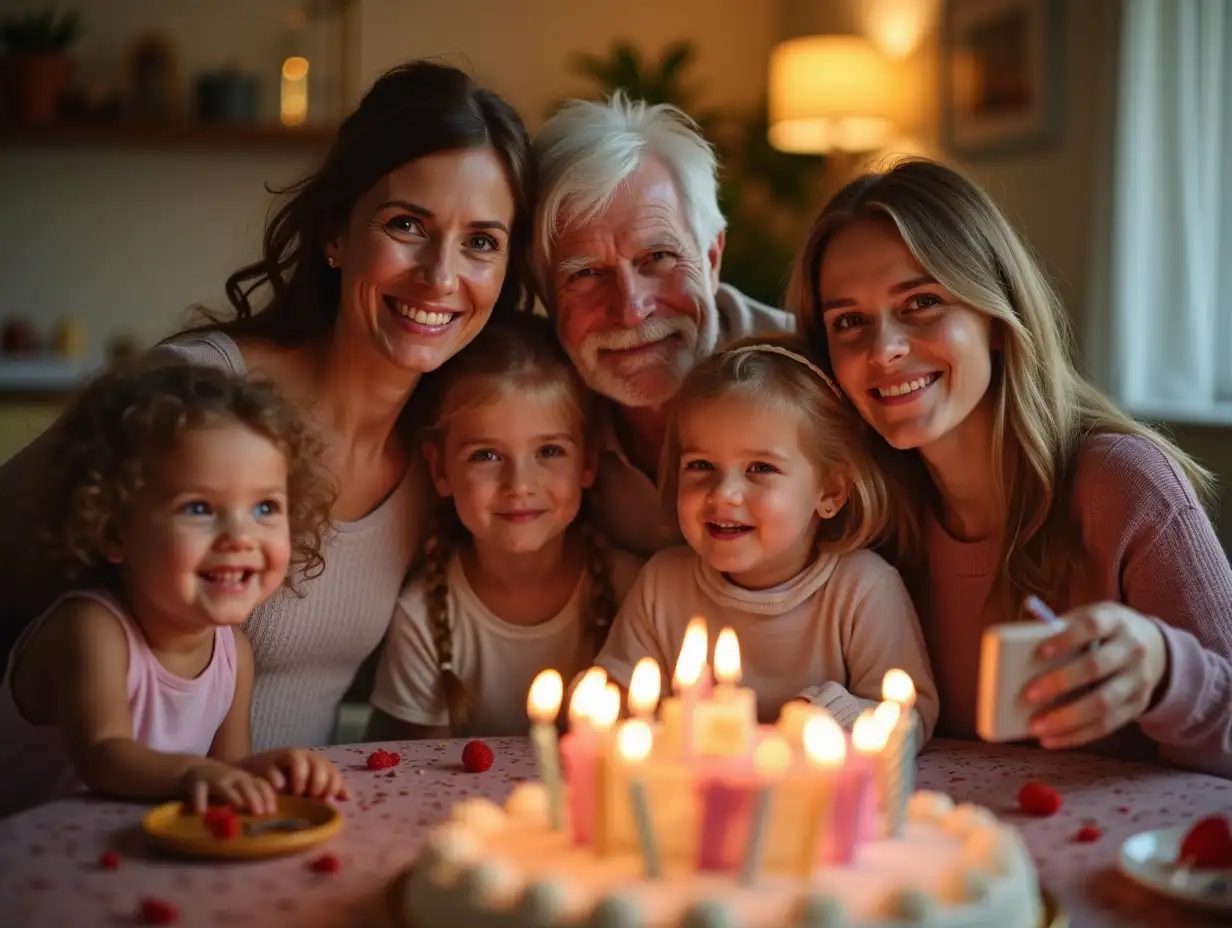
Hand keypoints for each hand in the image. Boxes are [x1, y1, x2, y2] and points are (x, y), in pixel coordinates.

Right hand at [182, 761, 277, 814]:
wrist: (197, 770)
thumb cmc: (225, 784)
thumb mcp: (239, 789)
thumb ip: (251, 801)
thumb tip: (267, 818)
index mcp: (246, 779)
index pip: (261, 784)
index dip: (268, 796)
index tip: (272, 811)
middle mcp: (233, 777)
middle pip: (246, 784)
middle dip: (254, 797)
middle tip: (259, 812)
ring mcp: (215, 778)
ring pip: (225, 787)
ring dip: (232, 797)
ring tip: (239, 808)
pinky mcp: (197, 783)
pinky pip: (199, 792)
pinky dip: (200, 801)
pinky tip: (202, 812)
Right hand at [239, 748, 349, 802]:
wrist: (258, 778)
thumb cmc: (289, 785)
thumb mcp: (310, 789)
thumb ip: (327, 791)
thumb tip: (347, 797)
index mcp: (316, 763)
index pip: (331, 769)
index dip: (333, 783)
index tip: (327, 799)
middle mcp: (303, 757)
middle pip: (317, 762)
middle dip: (318, 780)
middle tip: (313, 797)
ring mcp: (284, 758)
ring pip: (297, 757)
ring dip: (300, 775)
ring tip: (297, 793)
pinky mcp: (266, 764)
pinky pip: (274, 766)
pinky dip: (278, 778)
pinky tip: (280, 789)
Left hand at [1024, 602, 1167, 748]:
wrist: (1154, 646)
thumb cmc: (1101, 632)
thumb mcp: (1087, 619)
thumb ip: (1059, 633)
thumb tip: (1016, 658)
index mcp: (1114, 620)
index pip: (1091, 626)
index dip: (1066, 639)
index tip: (1039, 652)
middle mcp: (1132, 649)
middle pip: (1096, 666)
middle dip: (1061, 682)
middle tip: (1028, 694)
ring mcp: (1139, 679)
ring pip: (1104, 703)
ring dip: (1067, 718)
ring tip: (1036, 726)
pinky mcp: (1139, 705)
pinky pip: (1107, 725)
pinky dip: (1077, 735)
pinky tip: (1051, 739)